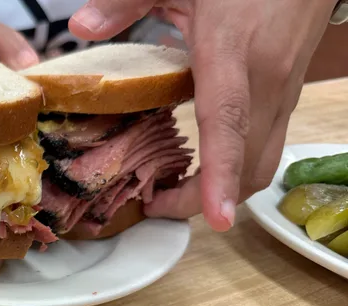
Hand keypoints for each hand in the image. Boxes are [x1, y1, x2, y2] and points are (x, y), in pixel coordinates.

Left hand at [70, 0, 334, 231]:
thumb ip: (127, 1)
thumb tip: (80, 26)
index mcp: (231, 52)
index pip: (227, 123)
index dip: (220, 175)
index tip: (216, 220)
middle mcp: (266, 79)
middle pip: (248, 163)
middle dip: (205, 201)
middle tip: (153, 204)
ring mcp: (284, 90)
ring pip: (263, 163)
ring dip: (223, 190)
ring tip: (172, 191)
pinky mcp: (289, 93)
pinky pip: (267, 147)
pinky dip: (236, 169)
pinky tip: (202, 166)